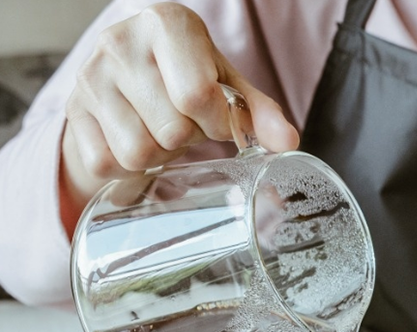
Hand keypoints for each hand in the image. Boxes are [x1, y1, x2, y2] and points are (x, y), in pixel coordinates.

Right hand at [61, 2, 298, 211]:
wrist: (125, 80)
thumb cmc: (186, 80)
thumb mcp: (227, 86)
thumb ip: (260, 113)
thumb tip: (287, 142)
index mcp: (167, 24)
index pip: (197, 95)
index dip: (215, 122)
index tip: (215, 118)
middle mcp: (121, 41)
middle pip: (171, 129)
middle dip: (187, 138)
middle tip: (183, 123)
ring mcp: (90, 75)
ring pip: (139, 152)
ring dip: (158, 154)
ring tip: (158, 130)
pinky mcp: (73, 110)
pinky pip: (108, 163)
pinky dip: (128, 166)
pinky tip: (134, 139)